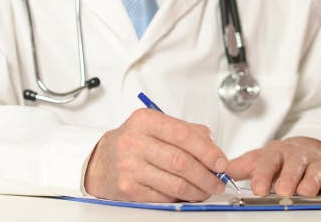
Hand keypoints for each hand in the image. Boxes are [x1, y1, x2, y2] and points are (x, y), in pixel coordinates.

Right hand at [84, 109, 228, 201]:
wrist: (99, 161)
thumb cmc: (132, 142)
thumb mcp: (156, 125)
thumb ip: (186, 130)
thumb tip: (213, 146)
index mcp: (145, 121)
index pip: (184, 135)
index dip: (208, 151)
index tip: (221, 162)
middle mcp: (135, 142)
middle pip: (181, 162)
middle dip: (206, 174)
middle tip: (218, 180)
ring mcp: (130, 167)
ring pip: (174, 183)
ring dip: (197, 190)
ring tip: (206, 189)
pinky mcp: (127, 189)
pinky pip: (163, 197)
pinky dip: (180, 198)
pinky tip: (188, 195)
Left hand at [227, 137, 320, 196]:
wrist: (308, 148)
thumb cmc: (282, 159)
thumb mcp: (260, 159)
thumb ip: (242, 167)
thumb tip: (220, 171)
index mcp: (277, 153)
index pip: (268, 161)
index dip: (263, 175)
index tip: (258, 189)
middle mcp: (297, 155)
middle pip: (294, 164)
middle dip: (289, 177)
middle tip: (283, 190)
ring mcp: (316, 162)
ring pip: (315, 170)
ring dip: (310, 181)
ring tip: (305, 192)